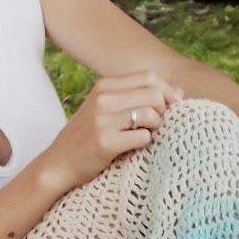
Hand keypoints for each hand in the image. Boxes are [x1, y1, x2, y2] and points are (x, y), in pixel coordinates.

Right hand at [39, 71, 181, 194]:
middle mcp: (103, 99)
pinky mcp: (105, 142)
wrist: (59, 162)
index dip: (167, 91)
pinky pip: (143, 137)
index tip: (170, 106)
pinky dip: (145, 143)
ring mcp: (103, 120)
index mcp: (104, 86)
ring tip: (144, 134)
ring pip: (151, 115)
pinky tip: (133, 146)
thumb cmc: (89, 134)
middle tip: (155, 124)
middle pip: (154, 94)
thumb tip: (179, 91)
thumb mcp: (105, 107)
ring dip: (155, 127)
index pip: (149, 77)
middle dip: (163, 110)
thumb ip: (137, 96)